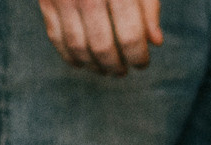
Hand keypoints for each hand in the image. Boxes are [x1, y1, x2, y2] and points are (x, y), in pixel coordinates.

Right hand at [38, 0, 162, 75]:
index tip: (142, 64)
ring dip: (94, 66)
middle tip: (124, 70)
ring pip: (78, 47)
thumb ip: (149, 7)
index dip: (138, 57)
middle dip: (116, 66)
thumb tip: (155, 42)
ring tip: (106, 70)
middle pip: (103, 47)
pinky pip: (55, 37)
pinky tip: (82, 63)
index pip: (130, 37)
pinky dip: (69, 56)